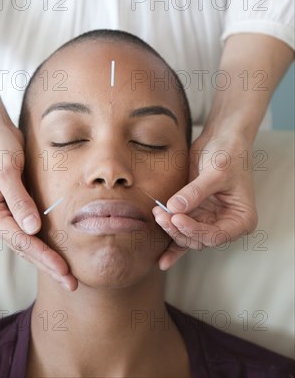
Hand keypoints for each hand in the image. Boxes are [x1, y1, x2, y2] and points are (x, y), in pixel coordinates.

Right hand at [0, 117, 77, 290]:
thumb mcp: (6, 169)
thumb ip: (20, 200)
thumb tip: (34, 230)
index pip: (21, 240)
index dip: (44, 257)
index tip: (64, 272)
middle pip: (24, 246)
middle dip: (48, 264)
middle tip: (71, 284)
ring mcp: (2, 210)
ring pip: (26, 239)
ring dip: (46, 255)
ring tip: (66, 274)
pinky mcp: (12, 202)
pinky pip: (28, 226)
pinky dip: (42, 239)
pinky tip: (56, 248)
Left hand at [152, 130, 257, 270]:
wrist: (223, 137)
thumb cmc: (228, 153)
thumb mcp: (216, 172)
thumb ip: (195, 192)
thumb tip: (174, 209)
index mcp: (241, 219)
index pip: (216, 236)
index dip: (194, 230)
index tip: (176, 218)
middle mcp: (226, 224)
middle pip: (199, 238)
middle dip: (178, 229)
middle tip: (160, 214)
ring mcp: (210, 219)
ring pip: (187, 235)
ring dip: (171, 229)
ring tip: (156, 214)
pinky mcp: (196, 212)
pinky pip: (183, 232)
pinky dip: (172, 242)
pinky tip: (162, 260)